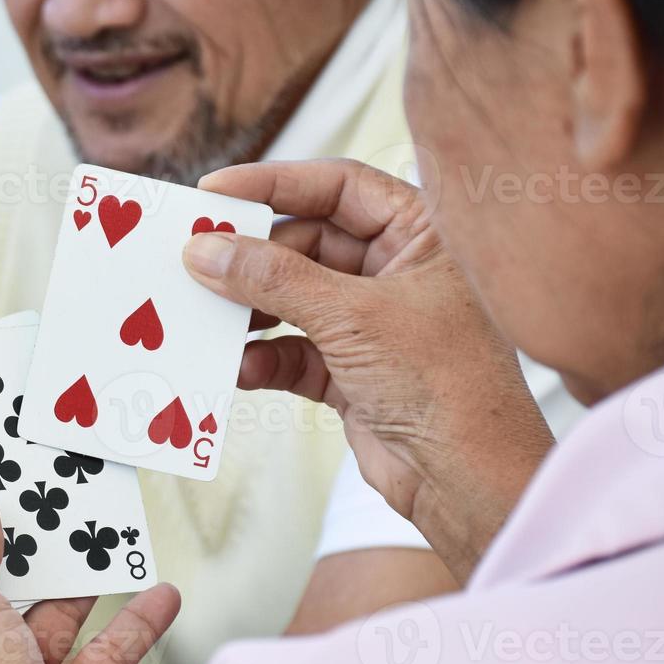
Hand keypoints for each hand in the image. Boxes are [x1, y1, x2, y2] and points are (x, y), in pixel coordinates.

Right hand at [183, 160, 553, 577]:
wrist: (467, 480)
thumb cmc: (444, 384)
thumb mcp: (351, 317)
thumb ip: (273, 278)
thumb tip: (206, 249)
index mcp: (422, 235)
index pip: (338, 188)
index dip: (273, 184)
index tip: (214, 191)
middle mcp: (398, 272)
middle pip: (305, 242)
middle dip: (251, 256)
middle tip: (196, 257)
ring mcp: (372, 324)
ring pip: (291, 299)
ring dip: (249, 310)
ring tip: (205, 314)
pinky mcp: (350, 372)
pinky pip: (290, 351)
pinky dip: (262, 359)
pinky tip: (237, 368)